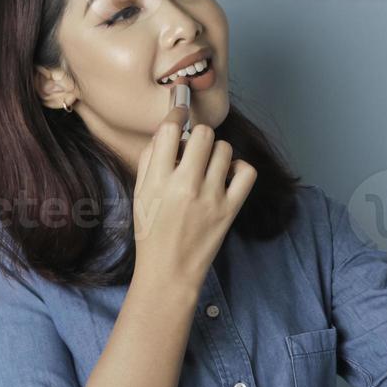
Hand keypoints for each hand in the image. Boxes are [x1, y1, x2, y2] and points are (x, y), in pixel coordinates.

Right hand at [132, 98, 256, 292]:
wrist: (169, 271)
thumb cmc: (151, 232)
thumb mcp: (140, 193)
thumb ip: (150, 160)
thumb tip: (168, 129)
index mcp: (158, 180)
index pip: (170, 130)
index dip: (176, 115)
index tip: (179, 116)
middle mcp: (185, 185)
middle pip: (203, 134)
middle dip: (198, 137)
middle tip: (194, 151)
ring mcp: (210, 198)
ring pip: (224, 149)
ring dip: (216, 153)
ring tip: (208, 168)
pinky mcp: (230, 209)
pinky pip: (246, 171)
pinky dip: (238, 169)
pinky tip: (226, 177)